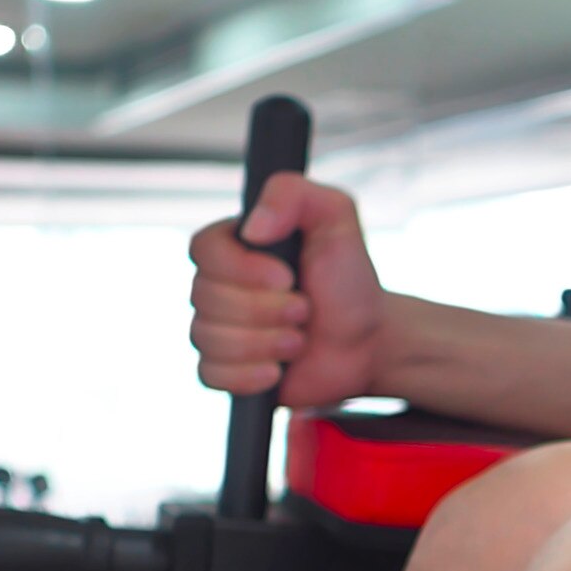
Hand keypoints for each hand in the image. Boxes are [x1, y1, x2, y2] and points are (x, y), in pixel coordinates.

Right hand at [187, 172, 387, 405]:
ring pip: (207, 338)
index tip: (288, 277)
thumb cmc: (349, 280)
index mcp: (233, 245)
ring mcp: (217, 328)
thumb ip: (293, 194)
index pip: (202, 250)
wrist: (367, 341)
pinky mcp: (225, 369)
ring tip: (300, 339)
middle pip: (204, 298)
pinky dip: (248, 375)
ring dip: (264, 343)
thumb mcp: (335, 218)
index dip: (241, 269)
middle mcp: (216, 284)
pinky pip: (209, 374)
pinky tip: (278, 370)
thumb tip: (251, 227)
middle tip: (305, 310)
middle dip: (266, 310)